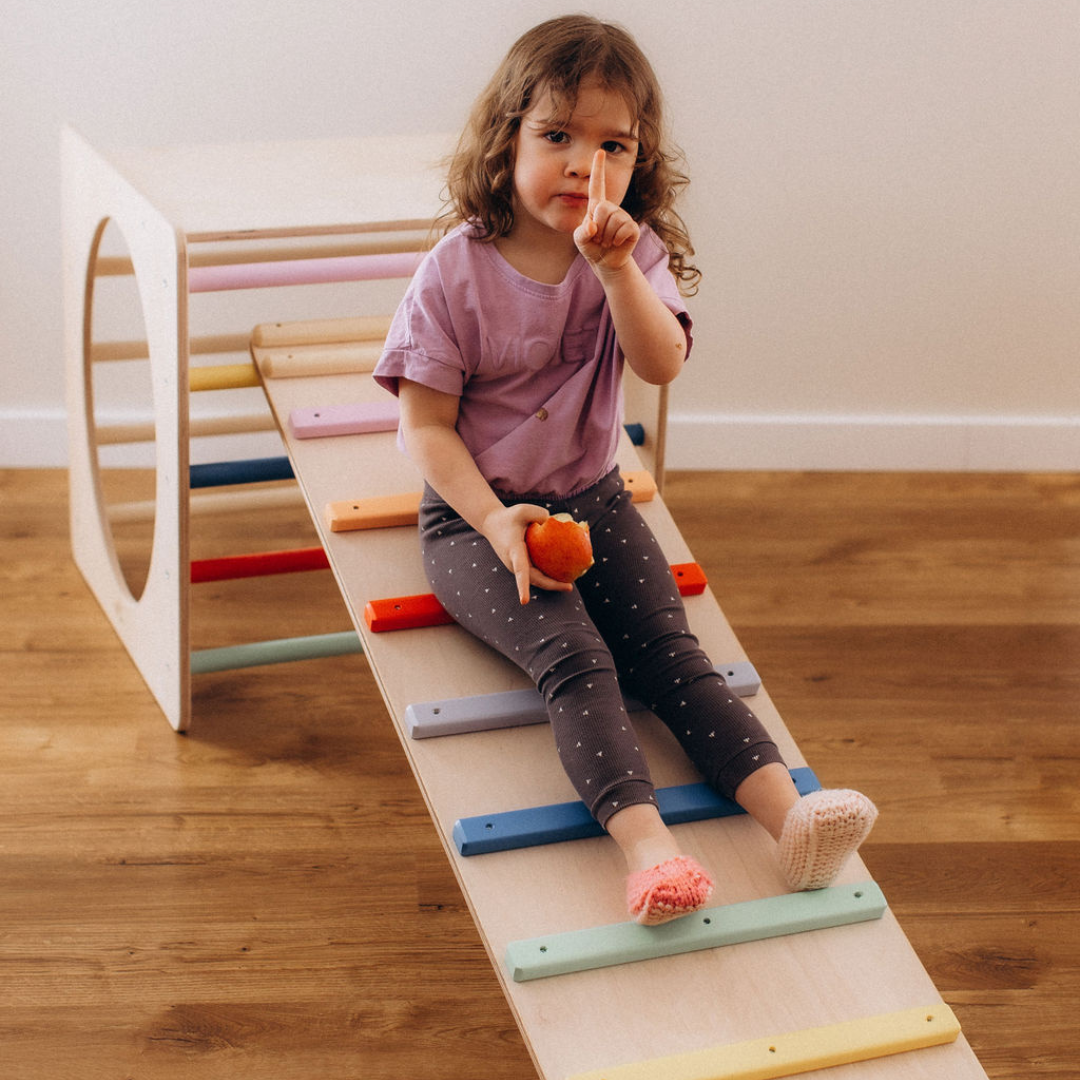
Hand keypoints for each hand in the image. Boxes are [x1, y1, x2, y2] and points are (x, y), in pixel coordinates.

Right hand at [480, 503, 574, 604]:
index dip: (523, 586)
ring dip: (552, 583)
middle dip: (551, 585)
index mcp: (513, 551)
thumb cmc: (509, 517)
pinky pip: (537, 574)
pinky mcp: (522, 566)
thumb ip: (539, 513)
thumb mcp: (522, 510)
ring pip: (536, 579)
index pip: (520, 570)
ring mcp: (517, 567)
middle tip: (569, 587)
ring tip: (569, 584)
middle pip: (534, 580)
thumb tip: (556, 524)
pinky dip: (549, 576)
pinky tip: (563, 574)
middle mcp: (514, 563)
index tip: (524, 601)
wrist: (492, 524)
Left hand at [573, 149, 639, 272]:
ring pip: (613, 221)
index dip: (598, 169)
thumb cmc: (591, 247)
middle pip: (602, 209)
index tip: (599, 151)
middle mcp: (611, 208)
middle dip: (598, 227)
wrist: (605, 262)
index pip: (597, 185)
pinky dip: (617, 240)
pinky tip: (617, 243)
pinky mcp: (632, 227)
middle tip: (599, 237)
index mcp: (597, 206)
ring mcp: (623, 217)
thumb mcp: (580, 239)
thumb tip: (593, 227)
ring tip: (607, 241)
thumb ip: (581, 233)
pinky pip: (624, 229)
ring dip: (606, 236)